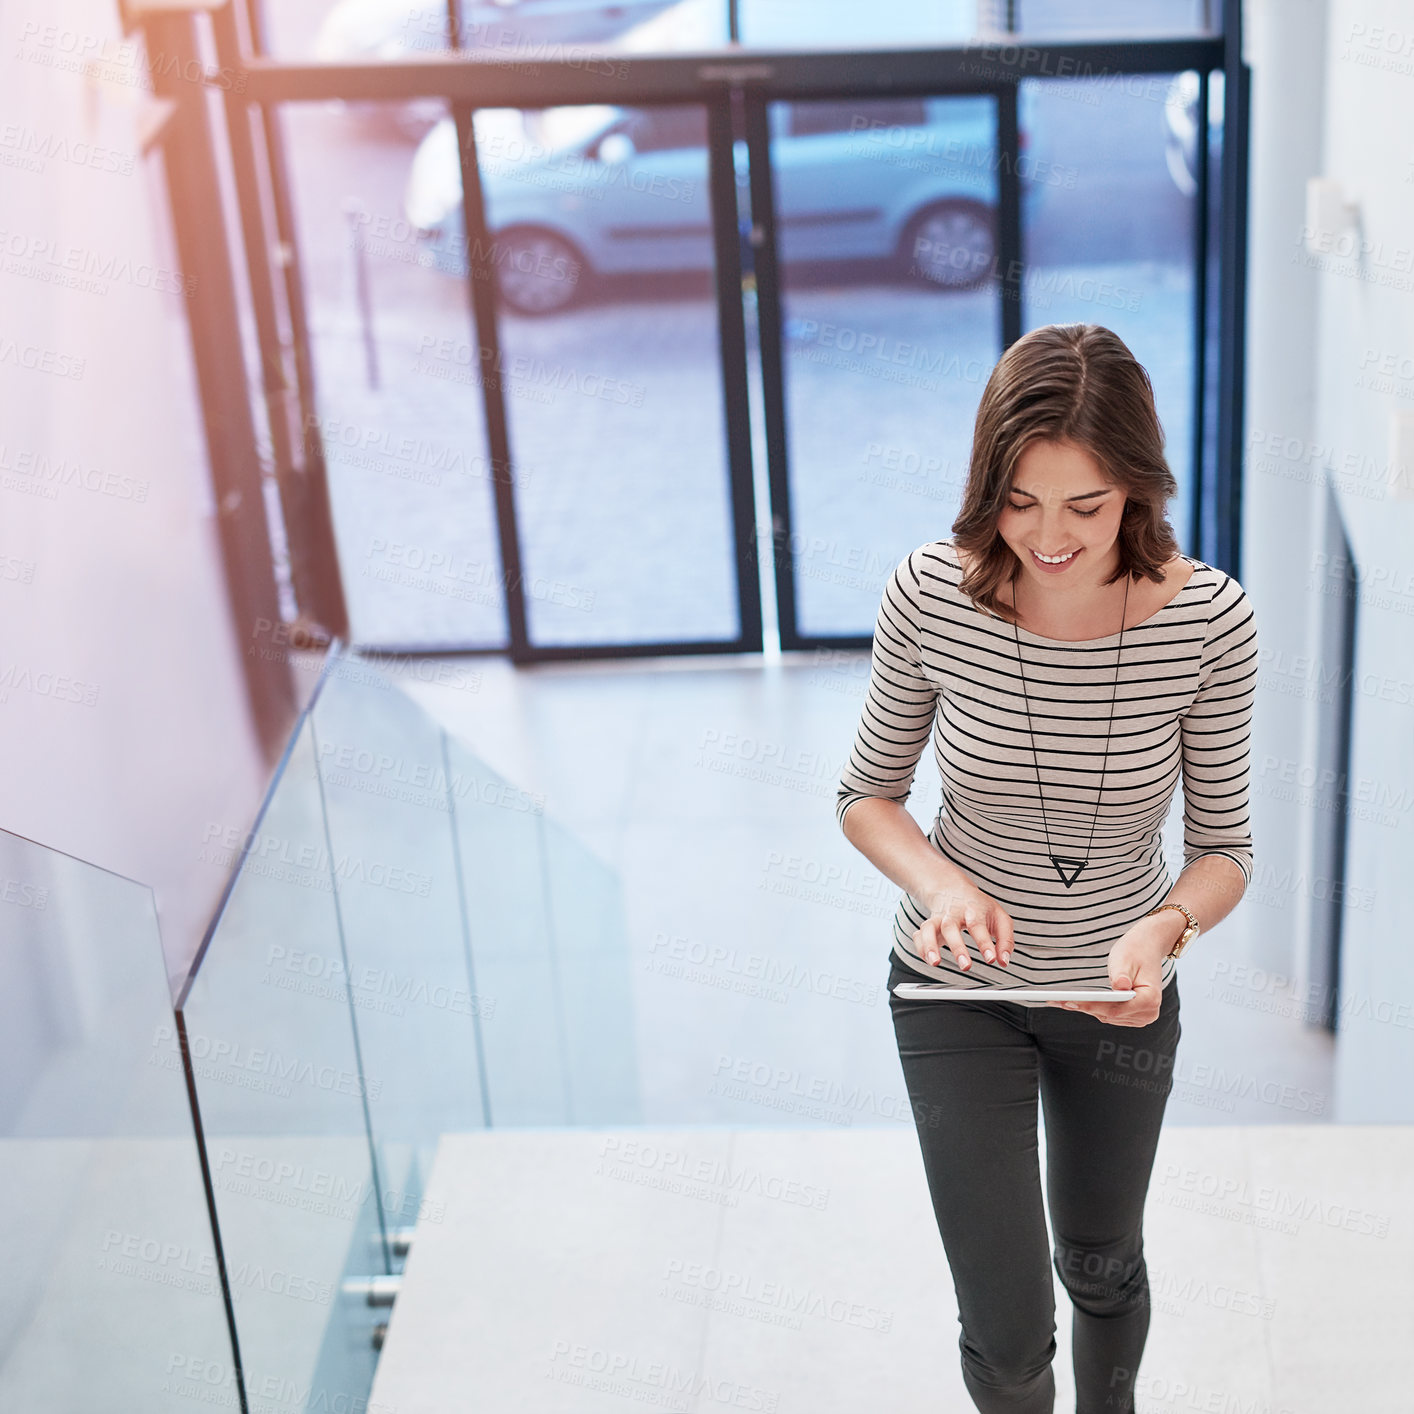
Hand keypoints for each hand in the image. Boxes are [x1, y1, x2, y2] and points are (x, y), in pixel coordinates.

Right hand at [912, 880, 1014, 969]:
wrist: (953, 888)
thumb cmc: (979, 907)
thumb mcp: (999, 917)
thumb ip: (1005, 940)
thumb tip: (1003, 961)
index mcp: (973, 909)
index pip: (978, 925)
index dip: (984, 944)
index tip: (991, 959)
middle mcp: (953, 913)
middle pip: (951, 927)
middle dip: (957, 948)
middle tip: (966, 966)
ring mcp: (938, 919)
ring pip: (928, 928)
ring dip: (930, 946)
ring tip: (935, 962)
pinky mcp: (928, 926)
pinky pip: (919, 935)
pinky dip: (921, 948)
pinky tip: (929, 960)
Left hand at [1047, 917, 1174, 1025]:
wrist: (1148, 947)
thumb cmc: (1136, 950)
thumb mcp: (1125, 958)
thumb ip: (1121, 975)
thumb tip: (1118, 988)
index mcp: (1150, 1000)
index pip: (1115, 1009)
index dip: (1090, 1006)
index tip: (1069, 1001)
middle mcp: (1148, 1013)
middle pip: (1109, 1015)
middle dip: (1083, 1007)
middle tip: (1056, 1000)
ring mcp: (1142, 1017)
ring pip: (1108, 1017)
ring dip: (1086, 1009)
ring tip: (1060, 1001)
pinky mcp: (1133, 1016)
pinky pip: (1110, 1015)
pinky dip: (1094, 1008)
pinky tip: (1075, 1001)